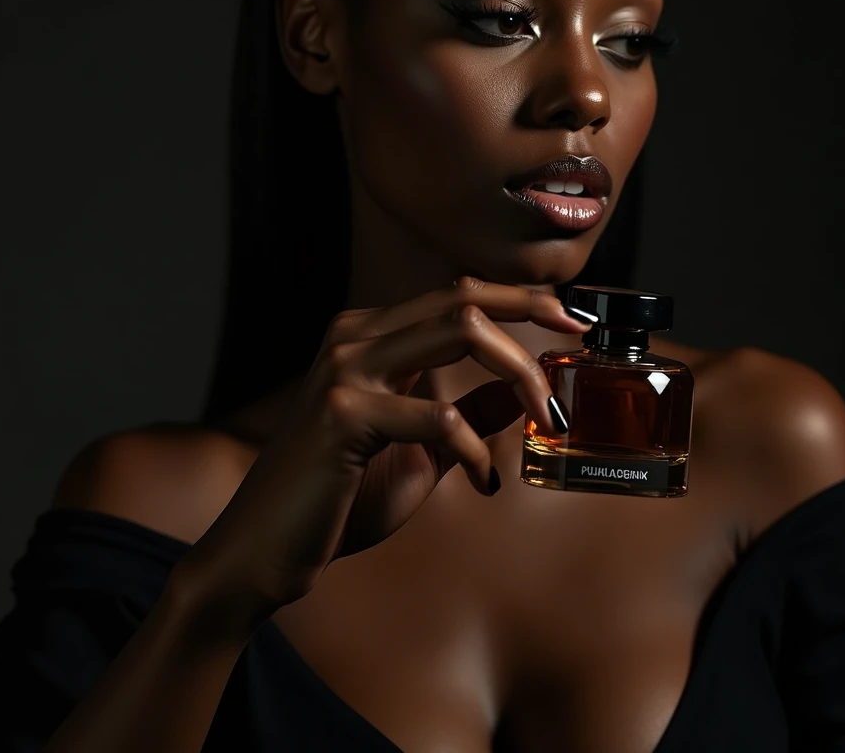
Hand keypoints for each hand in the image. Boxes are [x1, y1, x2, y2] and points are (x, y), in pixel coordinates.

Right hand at [174, 277, 586, 636]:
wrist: (264, 550)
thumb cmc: (338, 499)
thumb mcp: (420, 451)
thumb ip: (466, 414)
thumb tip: (520, 392)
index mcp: (370, 337)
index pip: (458, 295)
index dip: (521, 299)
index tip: (573, 321)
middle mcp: (356, 337)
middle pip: (464, 297)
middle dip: (531, 312)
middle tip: (579, 339)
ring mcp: (345, 369)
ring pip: (457, 329)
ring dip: (517, 370)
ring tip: (544, 415)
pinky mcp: (343, 414)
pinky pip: (437, 414)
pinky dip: (475, 447)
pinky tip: (481, 482)